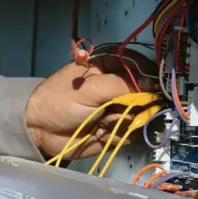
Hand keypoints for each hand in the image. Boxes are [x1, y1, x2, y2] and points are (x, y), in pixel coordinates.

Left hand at [25, 50, 155, 159]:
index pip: (138, 65)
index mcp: (109, 68)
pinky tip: (108, 132)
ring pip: (140, 113)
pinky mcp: (114, 130)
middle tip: (130, 107)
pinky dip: (123, 133)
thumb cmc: (60, 100)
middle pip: (144, 91)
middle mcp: (116, 87)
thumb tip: (152, 85)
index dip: (150, 73)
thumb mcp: (91, 88)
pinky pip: (130, 132)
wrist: (39, 129)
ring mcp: (116, 109)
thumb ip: (123, 85)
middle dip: (143, 100)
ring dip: (130, 118)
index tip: (158, 84)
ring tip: (109, 121)